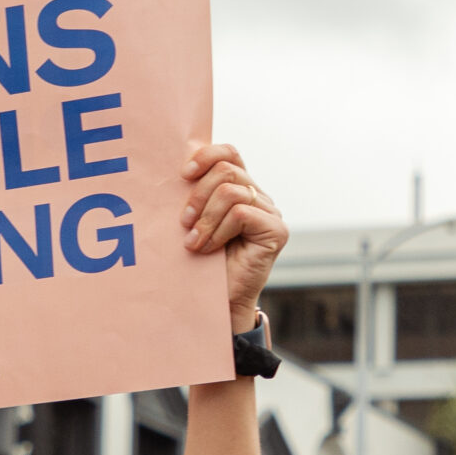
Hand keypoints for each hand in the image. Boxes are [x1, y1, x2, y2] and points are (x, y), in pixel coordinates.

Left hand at [180, 143, 287, 332]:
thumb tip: (178, 168)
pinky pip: (240, 214)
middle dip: (198, 195)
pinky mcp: (277, 231)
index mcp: (240, 188)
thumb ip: (194, 195)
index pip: (229, 153)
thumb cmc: (202, 261)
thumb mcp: (194, 221)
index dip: (206, 156)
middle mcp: (259, 196)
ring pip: (231, 192)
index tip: (183, 174)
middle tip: (184, 223)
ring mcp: (271, 212)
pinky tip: (209, 248)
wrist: (219, 300)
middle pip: (226, 170)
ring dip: (205, 218)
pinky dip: (218, 231)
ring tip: (193, 242)